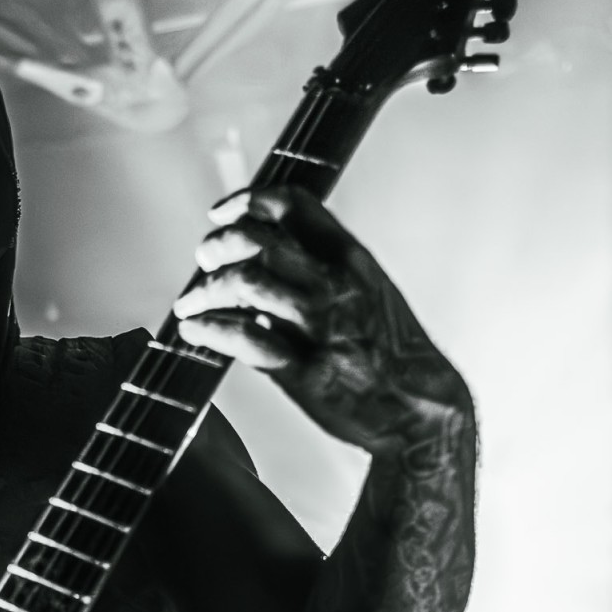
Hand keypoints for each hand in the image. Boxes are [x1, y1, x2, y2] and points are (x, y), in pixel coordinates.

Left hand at [172, 186, 472, 453]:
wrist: (422, 410)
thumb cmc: (391, 351)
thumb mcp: (370, 291)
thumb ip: (321, 269)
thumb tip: (262, 256)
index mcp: (351, 259)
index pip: (294, 205)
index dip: (248, 202)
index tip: (222, 214)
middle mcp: (335, 285)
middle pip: (259, 240)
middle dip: (219, 245)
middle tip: (204, 260)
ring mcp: (319, 327)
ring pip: (246, 282)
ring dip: (205, 290)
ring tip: (189, 304)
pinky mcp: (304, 371)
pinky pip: (245, 339)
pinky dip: (209, 330)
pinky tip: (194, 332)